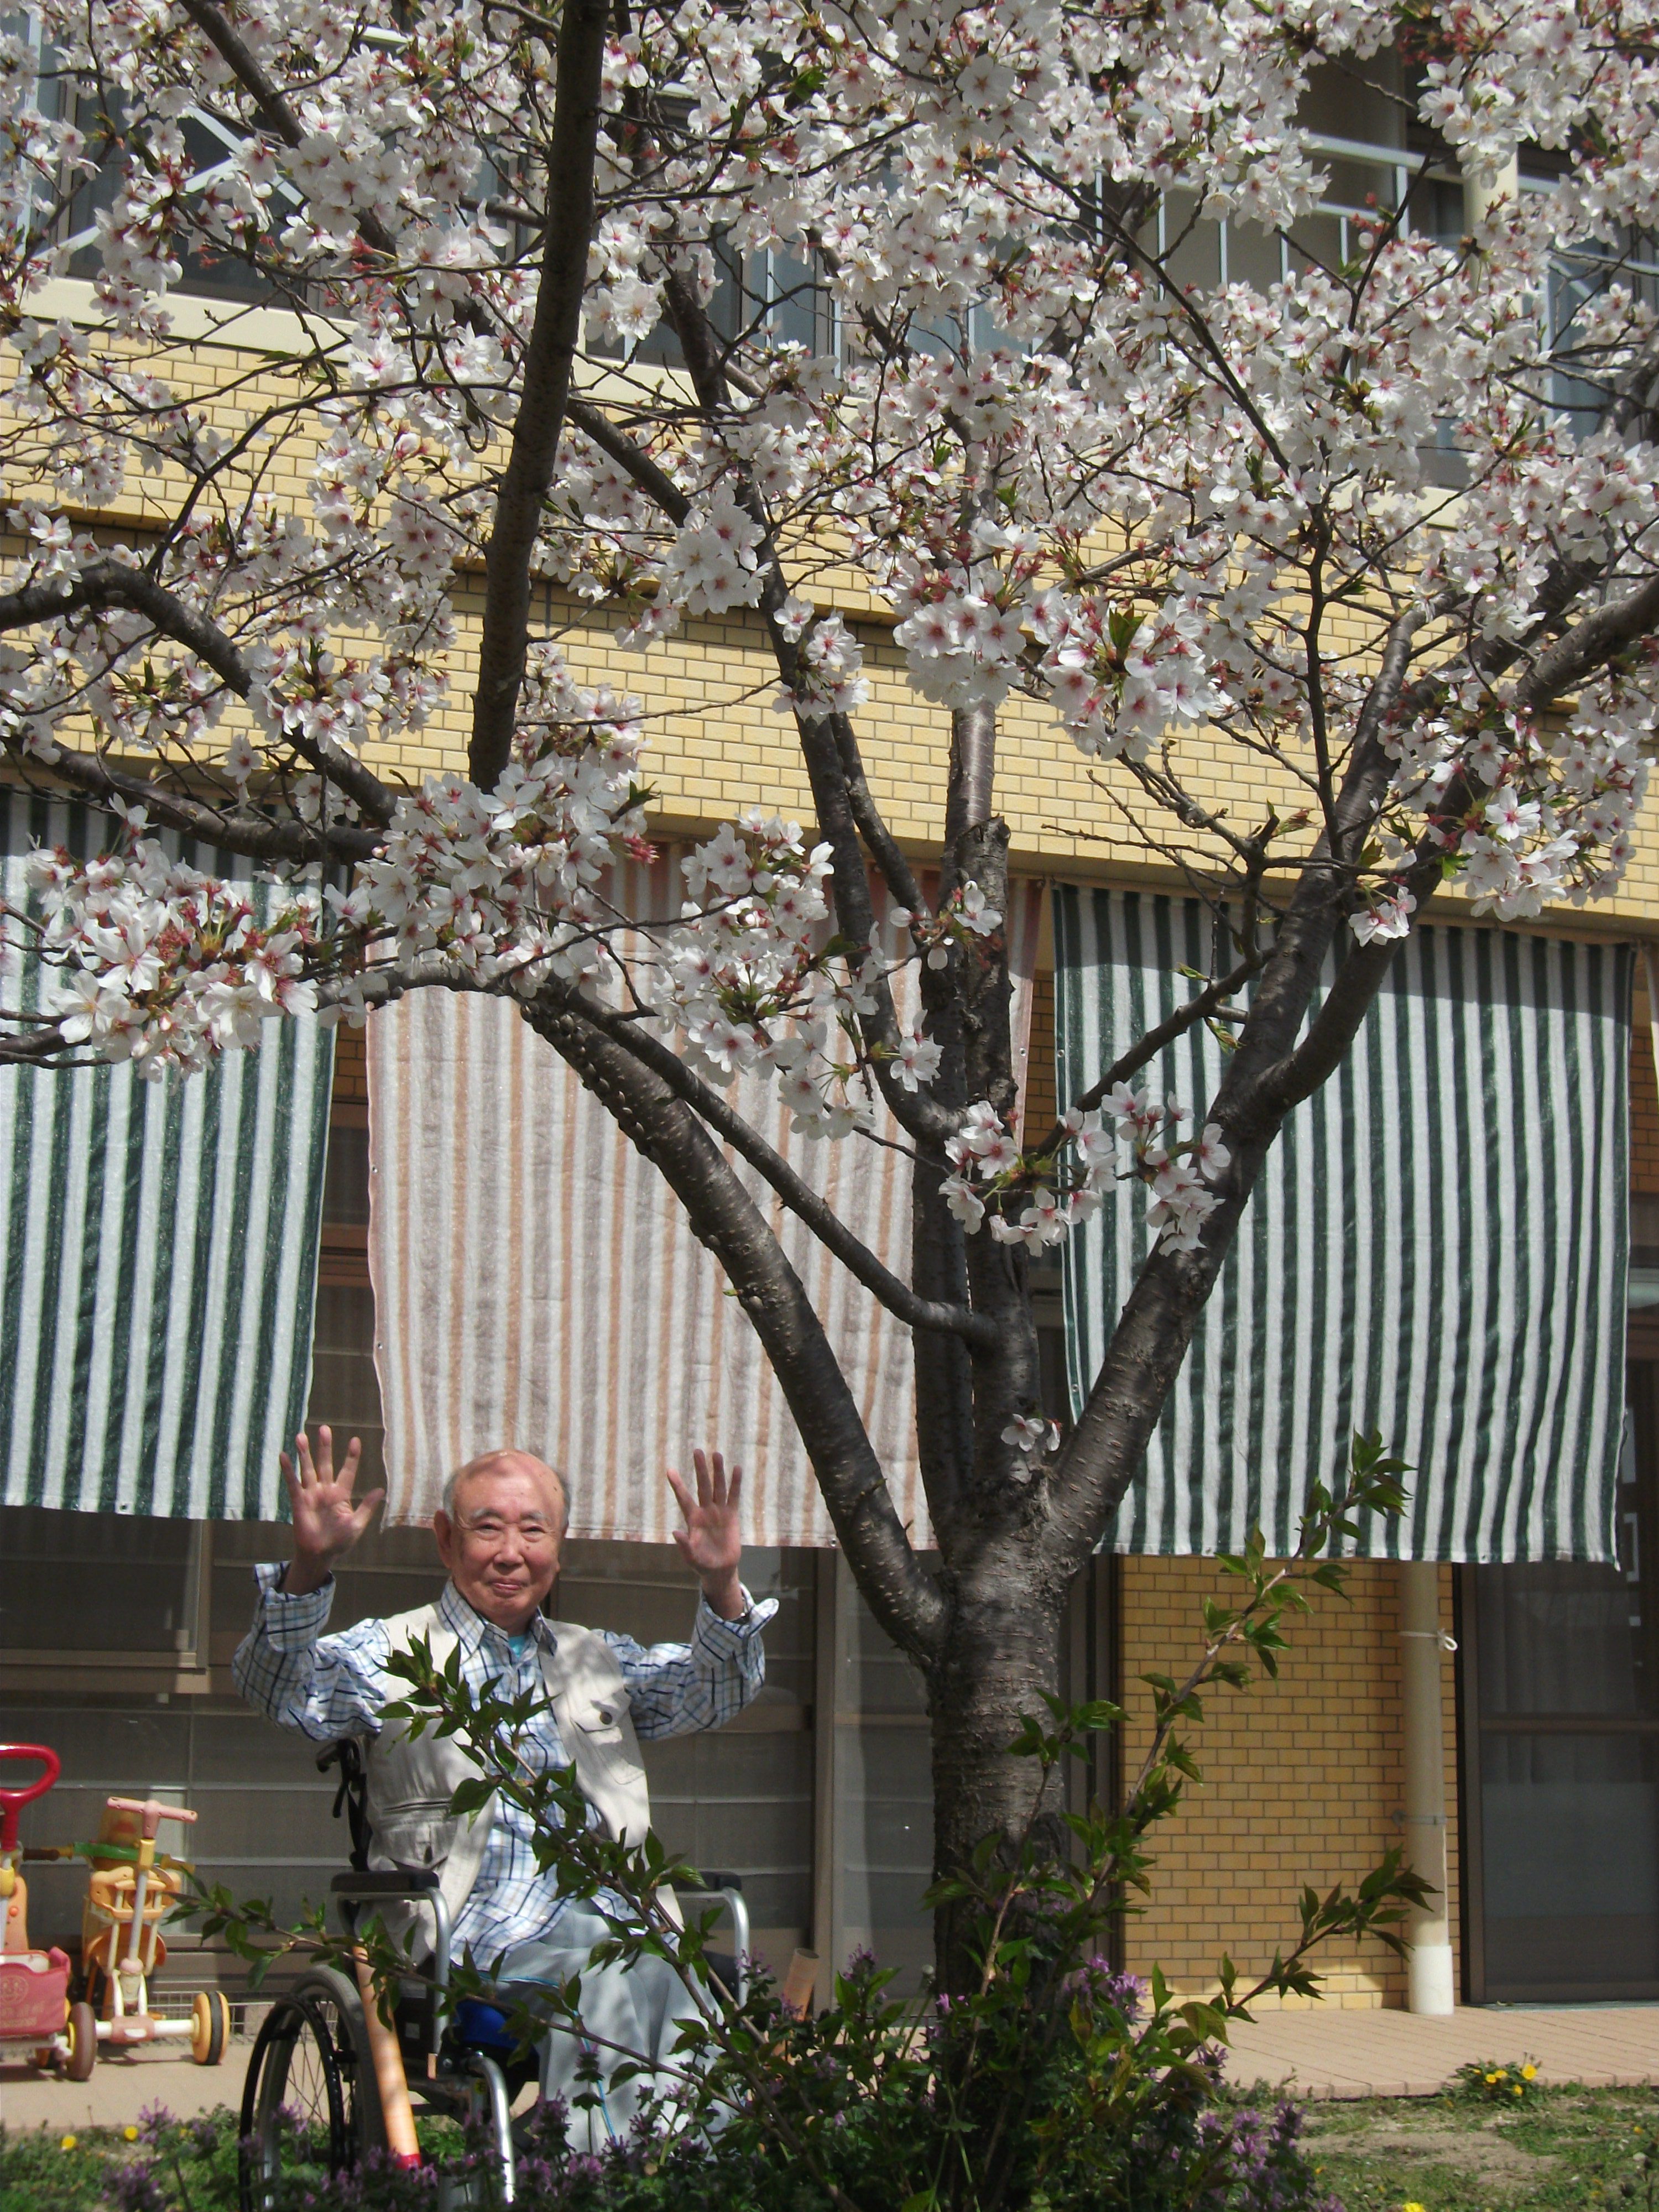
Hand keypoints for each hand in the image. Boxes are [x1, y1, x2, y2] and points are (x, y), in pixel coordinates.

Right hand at [282, 1425, 383, 1594]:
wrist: (320, 1555)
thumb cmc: (340, 1542)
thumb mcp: (357, 1524)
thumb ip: (367, 1507)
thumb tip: (381, 1490)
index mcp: (341, 1494)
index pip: (348, 1470)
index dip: (351, 1456)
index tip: (356, 1440)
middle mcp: (326, 1490)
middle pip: (325, 1464)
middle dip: (324, 1447)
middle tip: (324, 1429)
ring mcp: (311, 1495)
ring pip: (308, 1470)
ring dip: (305, 1454)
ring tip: (301, 1436)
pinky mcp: (298, 1502)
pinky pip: (292, 1484)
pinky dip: (288, 1470)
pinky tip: (284, 1456)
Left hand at [666, 1449, 744, 1620]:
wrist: (720, 1569)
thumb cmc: (702, 1564)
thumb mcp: (691, 1558)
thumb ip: (684, 1546)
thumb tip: (675, 1532)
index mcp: (692, 1519)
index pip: (683, 1498)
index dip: (678, 1485)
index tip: (670, 1470)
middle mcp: (705, 1511)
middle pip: (702, 1486)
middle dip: (700, 1469)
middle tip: (697, 1451)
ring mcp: (718, 1512)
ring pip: (718, 1487)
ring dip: (717, 1471)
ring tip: (716, 1454)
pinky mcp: (731, 1515)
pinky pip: (733, 1496)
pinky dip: (735, 1483)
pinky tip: (736, 1469)